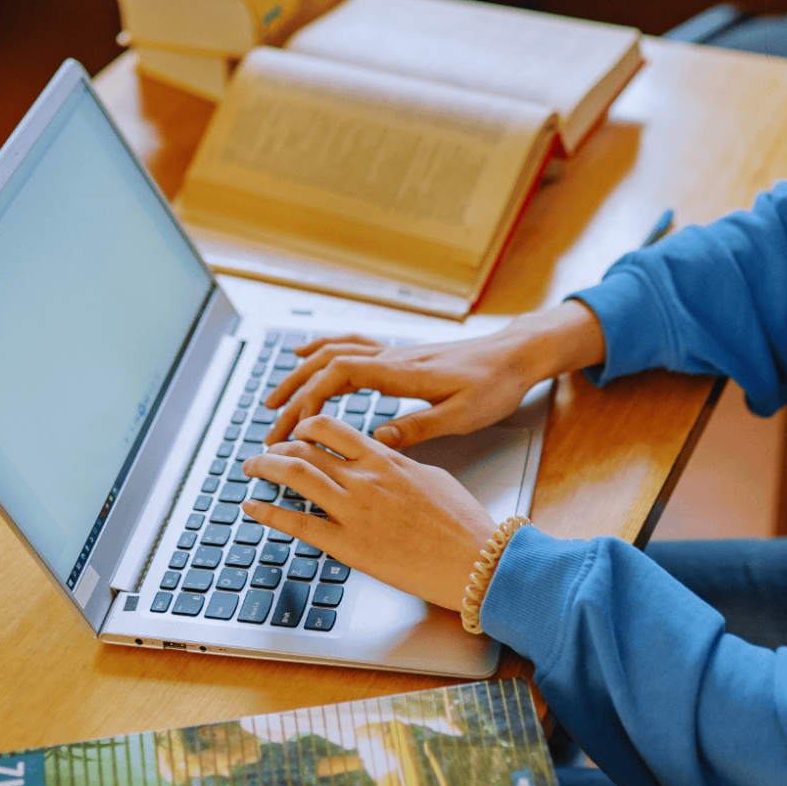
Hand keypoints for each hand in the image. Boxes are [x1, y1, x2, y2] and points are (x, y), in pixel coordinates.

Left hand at [241, 415, 495, 612]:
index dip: (306, 428)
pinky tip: (252, 507)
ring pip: (295, 476)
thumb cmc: (464, 524)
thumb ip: (403, 466)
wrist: (477, 560)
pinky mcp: (348, 545)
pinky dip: (268, 512)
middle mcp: (365, 479)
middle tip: (263, 454)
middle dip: (277, 448)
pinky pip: (297, 523)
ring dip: (265, 469)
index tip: (295, 433)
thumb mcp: (435, 477)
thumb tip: (387, 462)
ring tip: (251, 469)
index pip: (333, 430)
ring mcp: (354, 511)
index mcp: (386, 460)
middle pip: (305, 450)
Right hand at [262, 302, 606, 448]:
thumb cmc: (495, 385)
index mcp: (402, 373)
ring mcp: (393, 354)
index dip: (311, 397)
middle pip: (326, 365)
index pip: (340, 374)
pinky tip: (305, 356)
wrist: (516, 355)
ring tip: (274, 400)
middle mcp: (391, 358)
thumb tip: (377, 439)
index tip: (296, 425)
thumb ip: (419, 427)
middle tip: (271, 426)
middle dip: (293, 394)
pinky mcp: (399, 357)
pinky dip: (320, 350)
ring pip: (332, 354)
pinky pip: (349, 347)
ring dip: (299, 375)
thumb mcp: (463, 414)